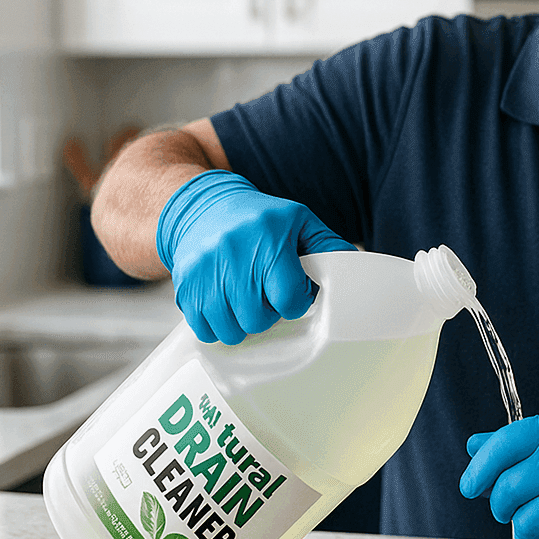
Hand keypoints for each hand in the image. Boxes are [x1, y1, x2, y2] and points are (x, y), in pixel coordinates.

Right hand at [156, 169, 353, 343]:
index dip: (296, 301)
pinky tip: (225, 305)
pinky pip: (205, 330)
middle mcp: (233, 253)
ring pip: (232, 330)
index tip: (291, 291)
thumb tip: (354, 269)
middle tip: (266, 295)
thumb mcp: (298, 221)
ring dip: (244, 323)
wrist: (201, 208)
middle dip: (269, 313)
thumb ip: (327, 245)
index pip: (289, 298)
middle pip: (259, 319)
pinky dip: (218, 326)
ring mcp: (204, 272)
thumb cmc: (257, 218)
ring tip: (245, 300)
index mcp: (268, 236)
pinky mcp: (184, 287)